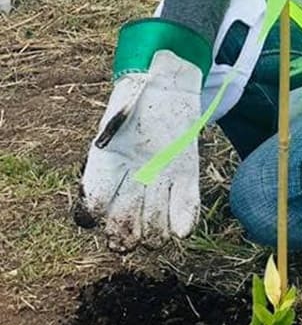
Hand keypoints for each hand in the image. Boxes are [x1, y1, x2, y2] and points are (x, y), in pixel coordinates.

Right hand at [75, 50, 201, 250]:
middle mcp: (130, 181)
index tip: (97, 215)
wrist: (166, 85)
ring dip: (153, 233)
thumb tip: (107, 141)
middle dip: (125, 235)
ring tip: (158, 235)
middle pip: (123, 223)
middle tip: (130, 239)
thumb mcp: (121, 105)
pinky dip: (183, 219)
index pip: (95, 203)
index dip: (94, 214)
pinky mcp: (185, 176)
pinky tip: (181, 228)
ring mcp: (158, 182)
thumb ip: (115, 122)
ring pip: (153, 223)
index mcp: (107, 167)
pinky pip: (185, 204)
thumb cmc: (138, 94)